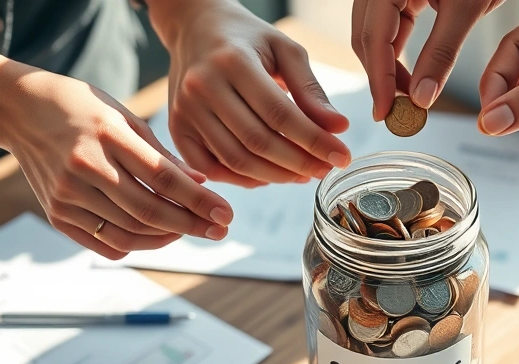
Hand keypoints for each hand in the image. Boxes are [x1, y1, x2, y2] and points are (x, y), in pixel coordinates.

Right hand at [0, 37, 233, 259]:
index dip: (200, 201)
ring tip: (190, 229)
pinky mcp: (55, 213)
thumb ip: (160, 154)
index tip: (227, 214)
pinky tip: (158, 236)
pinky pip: (104, 242)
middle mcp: (84, 167)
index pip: (165, 179)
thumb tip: (200, 184)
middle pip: (150, 211)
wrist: (19, 109)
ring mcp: (66, 194)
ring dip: (167, 237)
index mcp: (107, 137)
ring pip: (130, 232)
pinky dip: (136, 244)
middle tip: (219, 229)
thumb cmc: (82, 109)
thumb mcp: (124, 118)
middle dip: (192, 225)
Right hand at [150, 0, 351, 185]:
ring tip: (303, 174)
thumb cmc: (247, 40)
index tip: (341, 156)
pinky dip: (242, 179)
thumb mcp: (284, 50)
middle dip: (299, 163)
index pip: (280, 114)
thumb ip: (310, 90)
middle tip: (325, 170)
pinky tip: (269, 176)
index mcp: (233, 61)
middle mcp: (203, 86)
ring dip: (276, 176)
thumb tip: (338, 129)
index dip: (314, 141)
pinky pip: (211, 168)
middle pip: (258, 142)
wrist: (195, 28)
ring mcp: (185, 110)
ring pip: (236, 160)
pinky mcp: (177, 129)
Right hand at [352, 0, 505, 119]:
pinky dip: (397, 52)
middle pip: (366, 37)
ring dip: (387, 68)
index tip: (385, 114)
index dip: (379, 80)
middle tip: (398, 113)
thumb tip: (421, 99)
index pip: (373, 38)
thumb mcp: (466, 8)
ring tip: (408, 99)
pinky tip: (411, 76)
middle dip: (380, 77)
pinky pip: (389, 25)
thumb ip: (441, 53)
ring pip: (374, 33)